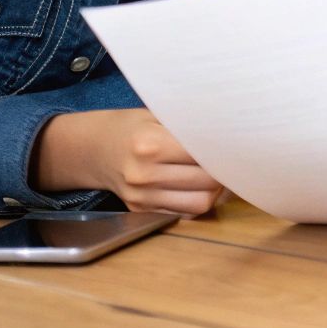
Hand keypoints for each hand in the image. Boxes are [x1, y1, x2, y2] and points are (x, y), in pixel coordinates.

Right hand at [31, 108, 224, 215]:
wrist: (92, 150)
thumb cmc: (131, 127)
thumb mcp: (156, 115)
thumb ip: (187, 124)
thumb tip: (229, 127)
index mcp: (150, 144)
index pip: (203, 154)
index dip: (223, 149)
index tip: (234, 143)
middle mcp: (145, 174)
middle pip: (206, 182)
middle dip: (224, 171)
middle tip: (231, 159)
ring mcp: (142, 197)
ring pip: (200, 203)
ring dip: (215, 191)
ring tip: (216, 175)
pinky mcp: (141, 210)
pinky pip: (183, 212)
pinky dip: (197, 201)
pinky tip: (198, 186)